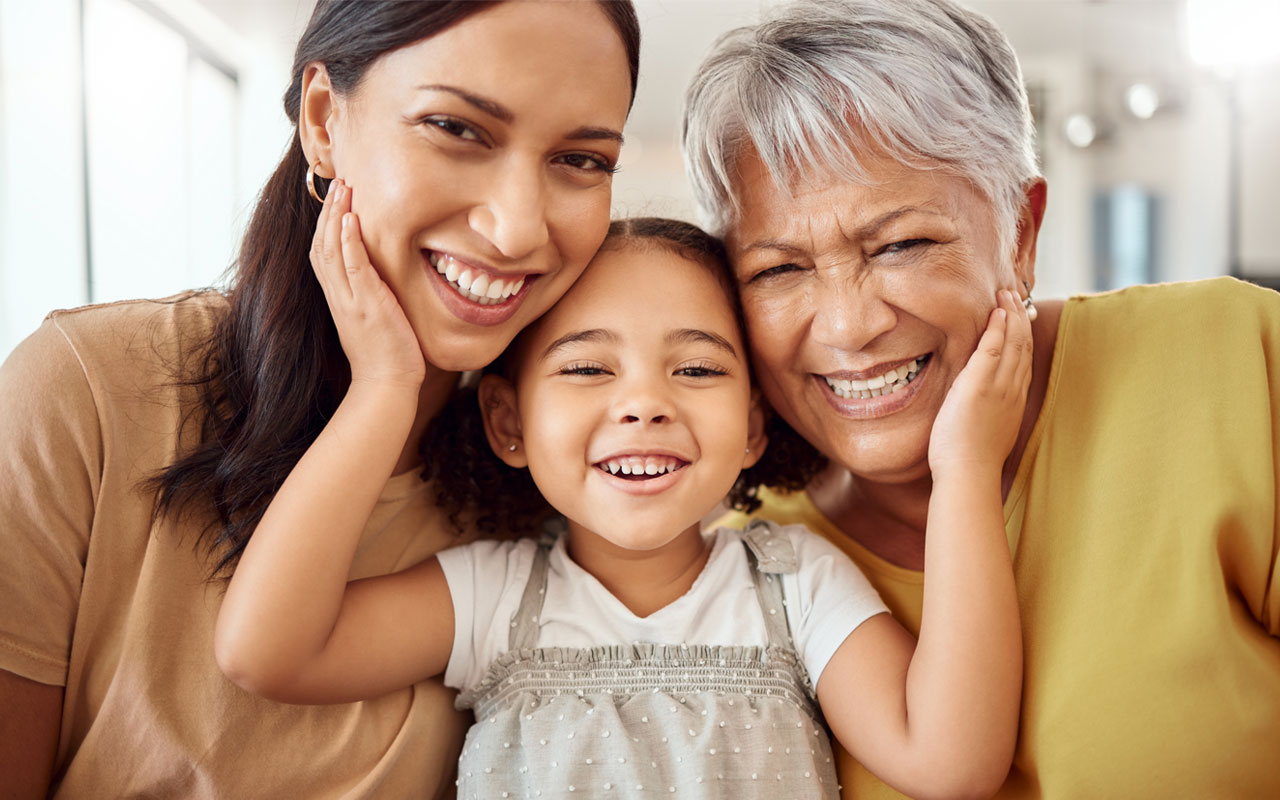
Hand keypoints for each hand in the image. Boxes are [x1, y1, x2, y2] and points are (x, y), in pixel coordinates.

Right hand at [310, 179, 425, 389]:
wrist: (386, 386)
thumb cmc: (387, 355)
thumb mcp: (375, 318)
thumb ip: (373, 295)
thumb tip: (383, 279)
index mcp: (340, 297)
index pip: (324, 253)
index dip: (326, 224)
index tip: (336, 198)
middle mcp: (338, 296)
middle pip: (322, 244)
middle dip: (328, 211)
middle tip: (338, 181)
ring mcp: (350, 300)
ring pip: (332, 249)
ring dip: (336, 216)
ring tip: (343, 188)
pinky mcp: (366, 305)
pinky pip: (353, 268)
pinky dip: (349, 241)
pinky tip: (351, 219)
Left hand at [928, 290, 1032, 476]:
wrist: (968, 473)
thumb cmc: (969, 459)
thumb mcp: (987, 428)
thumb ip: (988, 409)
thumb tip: (979, 401)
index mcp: (1014, 399)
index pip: (1024, 359)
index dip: (1023, 334)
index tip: (1018, 317)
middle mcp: (1012, 389)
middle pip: (1024, 344)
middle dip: (1019, 316)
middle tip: (1013, 294)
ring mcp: (998, 386)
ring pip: (1013, 341)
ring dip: (1010, 314)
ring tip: (1005, 293)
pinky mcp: (979, 385)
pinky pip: (992, 348)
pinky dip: (997, 327)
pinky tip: (995, 311)